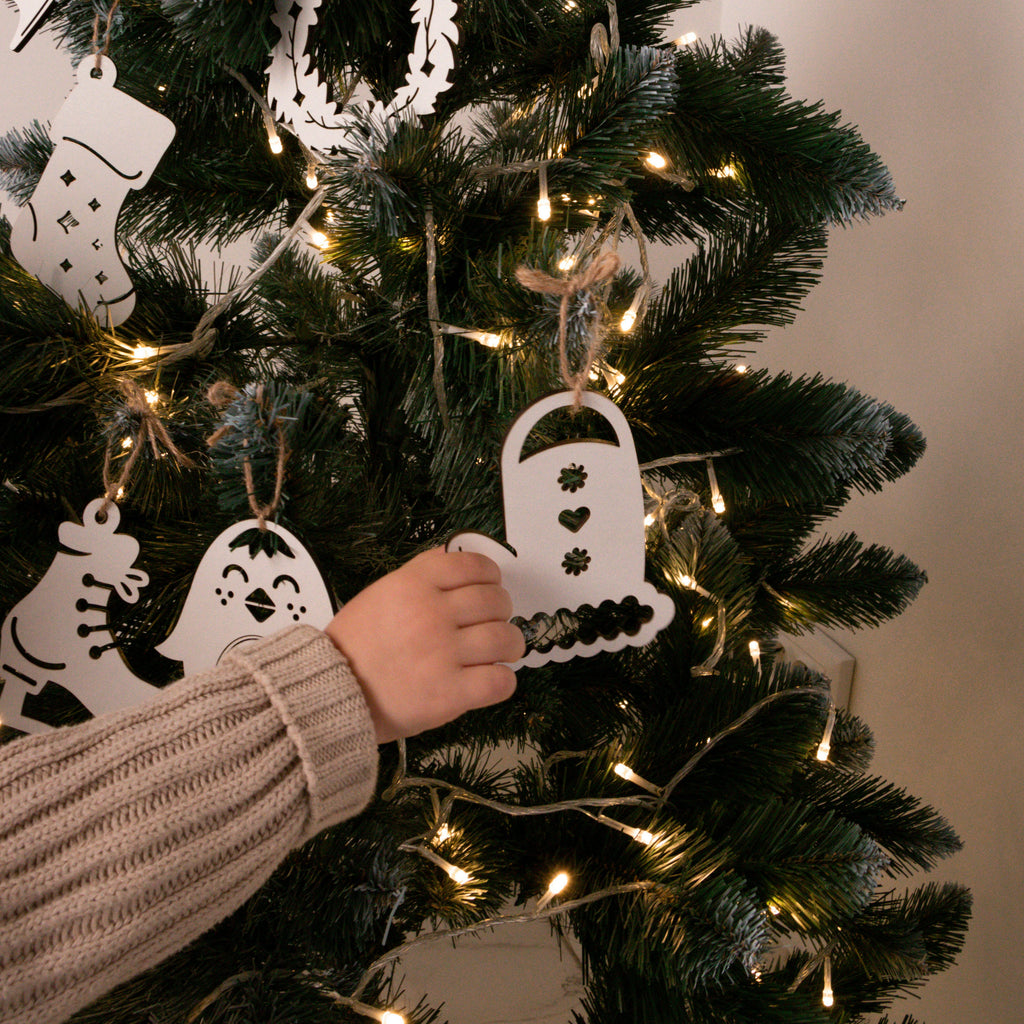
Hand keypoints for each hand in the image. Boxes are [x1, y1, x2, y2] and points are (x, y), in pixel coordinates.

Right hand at [326, 548, 524, 743]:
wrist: (330, 693)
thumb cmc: (355, 644)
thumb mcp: (381, 593)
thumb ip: (419, 573)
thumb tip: (452, 555)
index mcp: (413, 585)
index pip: (474, 566)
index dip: (490, 576)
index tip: (490, 587)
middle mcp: (431, 614)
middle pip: (496, 601)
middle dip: (501, 611)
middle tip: (491, 623)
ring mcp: (443, 654)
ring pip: (505, 638)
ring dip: (509, 645)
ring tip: (499, 652)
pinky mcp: (450, 694)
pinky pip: (500, 681)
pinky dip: (502, 681)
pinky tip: (490, 679)